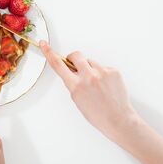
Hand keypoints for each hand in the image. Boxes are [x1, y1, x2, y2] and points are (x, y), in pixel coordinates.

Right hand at [40, 41, 162, 163]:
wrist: (119, 119)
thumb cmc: (97, 113)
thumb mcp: (77, 99)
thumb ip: (72, 83)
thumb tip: (72, 70)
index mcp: (76, 86)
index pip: (58, 65)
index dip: (49, 53)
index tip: (44, 44)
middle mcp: (88, 77)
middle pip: (76, 56)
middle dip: (74, 58)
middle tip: (76, 65)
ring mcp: (102, 73)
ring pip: (91, 62)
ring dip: (91, 69)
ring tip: (97, 84)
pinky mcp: (113, 71)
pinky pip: (103, 67)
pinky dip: (102, 74)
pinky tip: (106, 85)